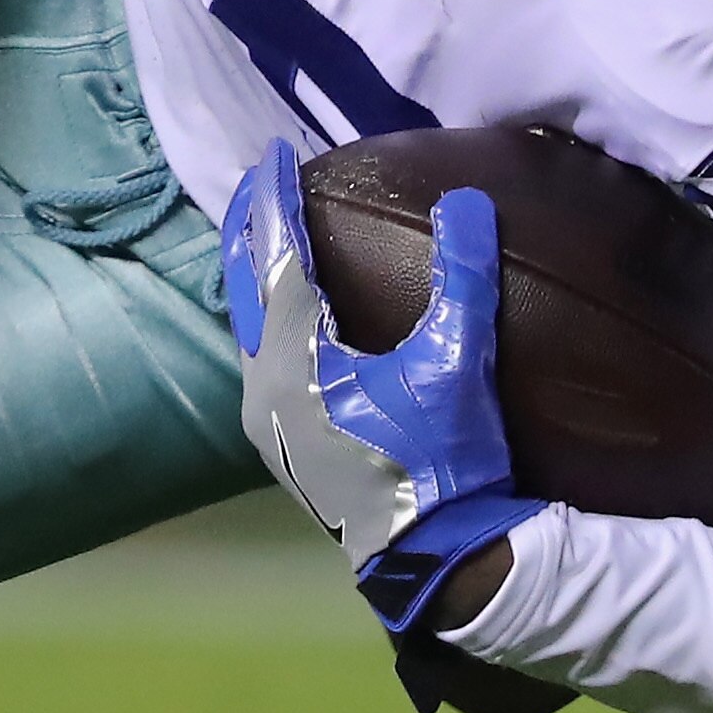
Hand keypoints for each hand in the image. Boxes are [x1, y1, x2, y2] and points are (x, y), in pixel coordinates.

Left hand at [223, 143, 543, 633]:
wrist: (433, 558)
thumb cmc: (444, 462)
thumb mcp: (461, 366)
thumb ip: (466, 278)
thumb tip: (467, 200)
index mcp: (296, 357)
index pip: (277, 257)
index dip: (276, 200)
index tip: (274, 153)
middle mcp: (264, 383)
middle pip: (244, 285)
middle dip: (252, 228)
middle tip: (259, 179)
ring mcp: (266, 417)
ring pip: (245, 323)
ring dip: (253, 273)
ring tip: (265, 233)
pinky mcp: (282, 441)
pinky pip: (258, 355)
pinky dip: (264, 314)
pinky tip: (283, 312)